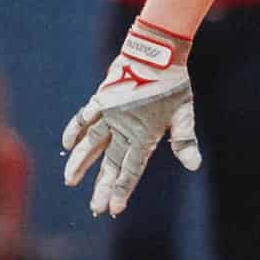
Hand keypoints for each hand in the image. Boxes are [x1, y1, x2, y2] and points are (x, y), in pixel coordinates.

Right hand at [61, 18, 201, 216]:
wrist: (157, 51)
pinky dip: (74, 130)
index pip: (131, 169)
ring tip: (69, 181)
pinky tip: (66, 144)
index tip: (114, 208)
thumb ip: (185, 140)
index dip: (122, 189)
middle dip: (103, 187)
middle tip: (95, 208)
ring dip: (80, 163)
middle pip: (111, 163)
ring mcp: (110, 113)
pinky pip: (84, 117)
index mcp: (144, 134)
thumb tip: (193, 166)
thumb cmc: (174, 83)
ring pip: (91, 144)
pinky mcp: (102, 99)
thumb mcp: (184, 112)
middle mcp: (123, 127)